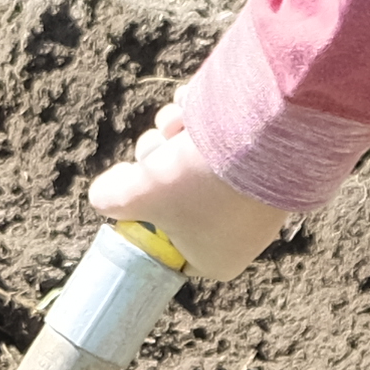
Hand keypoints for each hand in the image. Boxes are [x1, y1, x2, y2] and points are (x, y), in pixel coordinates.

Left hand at [89, 109, 290, 275]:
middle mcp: (238, 232)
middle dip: (155, 165)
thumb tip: (103, 196)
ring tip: (177, 124)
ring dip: (171, 136)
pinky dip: (199, 121)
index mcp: (215, 259)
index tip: (133, 196)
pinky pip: (215, 140)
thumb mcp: (136, 194)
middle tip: (156, 152)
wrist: (266, 136)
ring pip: (188, 162)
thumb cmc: (199, 181)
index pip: (166, 248)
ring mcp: (252, 194)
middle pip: (172, 198)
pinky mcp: (263, 159)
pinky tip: (195, 110)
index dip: (144, 219)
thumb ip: (110, 200)